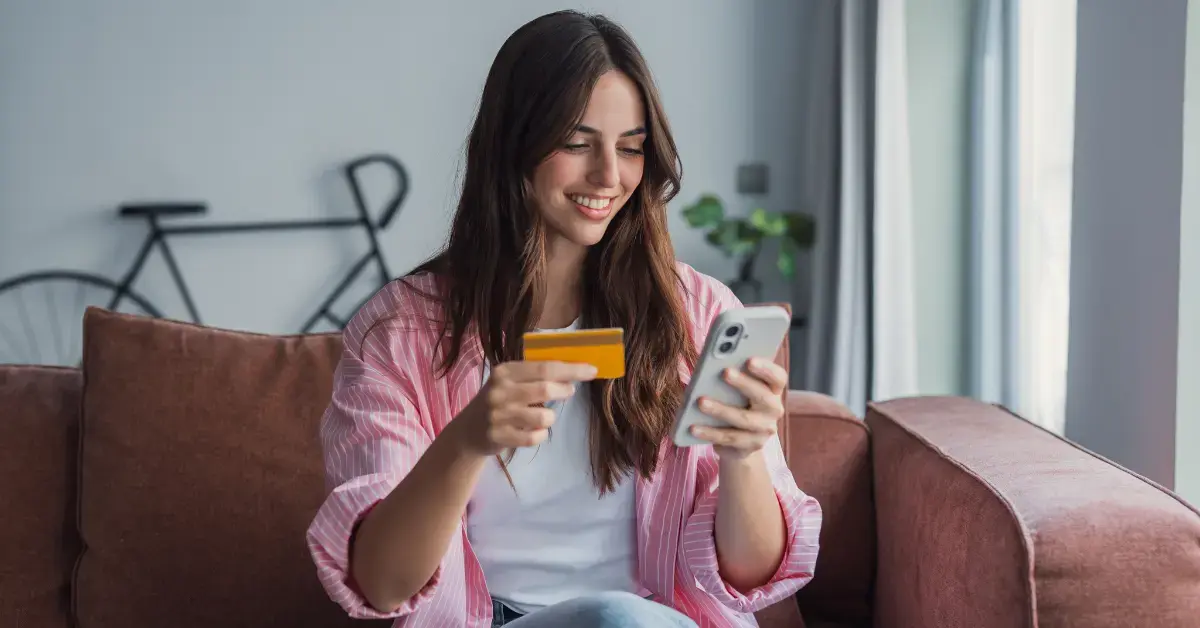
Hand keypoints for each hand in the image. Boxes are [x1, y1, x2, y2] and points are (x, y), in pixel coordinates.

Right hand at [454, 360, 597, 456]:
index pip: (544, 367)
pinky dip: (540, 435)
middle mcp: (500, 391)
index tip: (592, 370)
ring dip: (550, 418)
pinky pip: (534, 437)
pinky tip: (532, 431)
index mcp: (504, 372)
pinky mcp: (499, 436)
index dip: (571, 369)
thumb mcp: (509, 382)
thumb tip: (572, 374)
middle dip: (565, 390)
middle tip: (569, 391)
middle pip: (545, 389)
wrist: (468, 431)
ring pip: (543, 417)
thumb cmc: (498, 401)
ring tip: (542, 416)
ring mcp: (498, 415)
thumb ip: (534, 376)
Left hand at [689, 357, 786, 459]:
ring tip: (700, 401)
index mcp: (773, 390)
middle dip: (743, 383)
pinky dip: (709, 432)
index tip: (750, 360)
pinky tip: (693, 427)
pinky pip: (729, 438)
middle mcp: (773, 409)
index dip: (766, 368)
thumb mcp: (735, 390)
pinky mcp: (751, 446)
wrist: (739, 443)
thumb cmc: (734, 404)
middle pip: (762, 396)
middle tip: (725, 372)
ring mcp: (764, 430)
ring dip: (721, 409)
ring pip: (743, 418)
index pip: (777, 377)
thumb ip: (731, 377)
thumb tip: (711, 367)